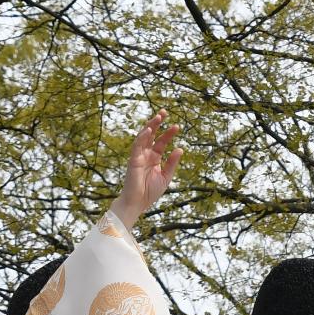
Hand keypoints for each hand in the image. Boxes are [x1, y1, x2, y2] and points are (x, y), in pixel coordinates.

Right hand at [106, 110, 182, 230]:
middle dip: (158, 123)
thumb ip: (172, 162)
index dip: (168, 133)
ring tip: (159, 116)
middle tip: (165, 112)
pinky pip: (137, 146)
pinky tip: (148, 130)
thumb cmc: (150, 192)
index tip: (177, 126)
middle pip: (152, 135)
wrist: (138, 202)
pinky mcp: (133, 160)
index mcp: (154, 158)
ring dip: (150, 126)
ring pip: (144, 137)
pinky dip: (142, 137)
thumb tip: (180, 148)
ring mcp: (139, 156)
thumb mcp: (166, 176)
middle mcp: (146, 154)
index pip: (161, 142)